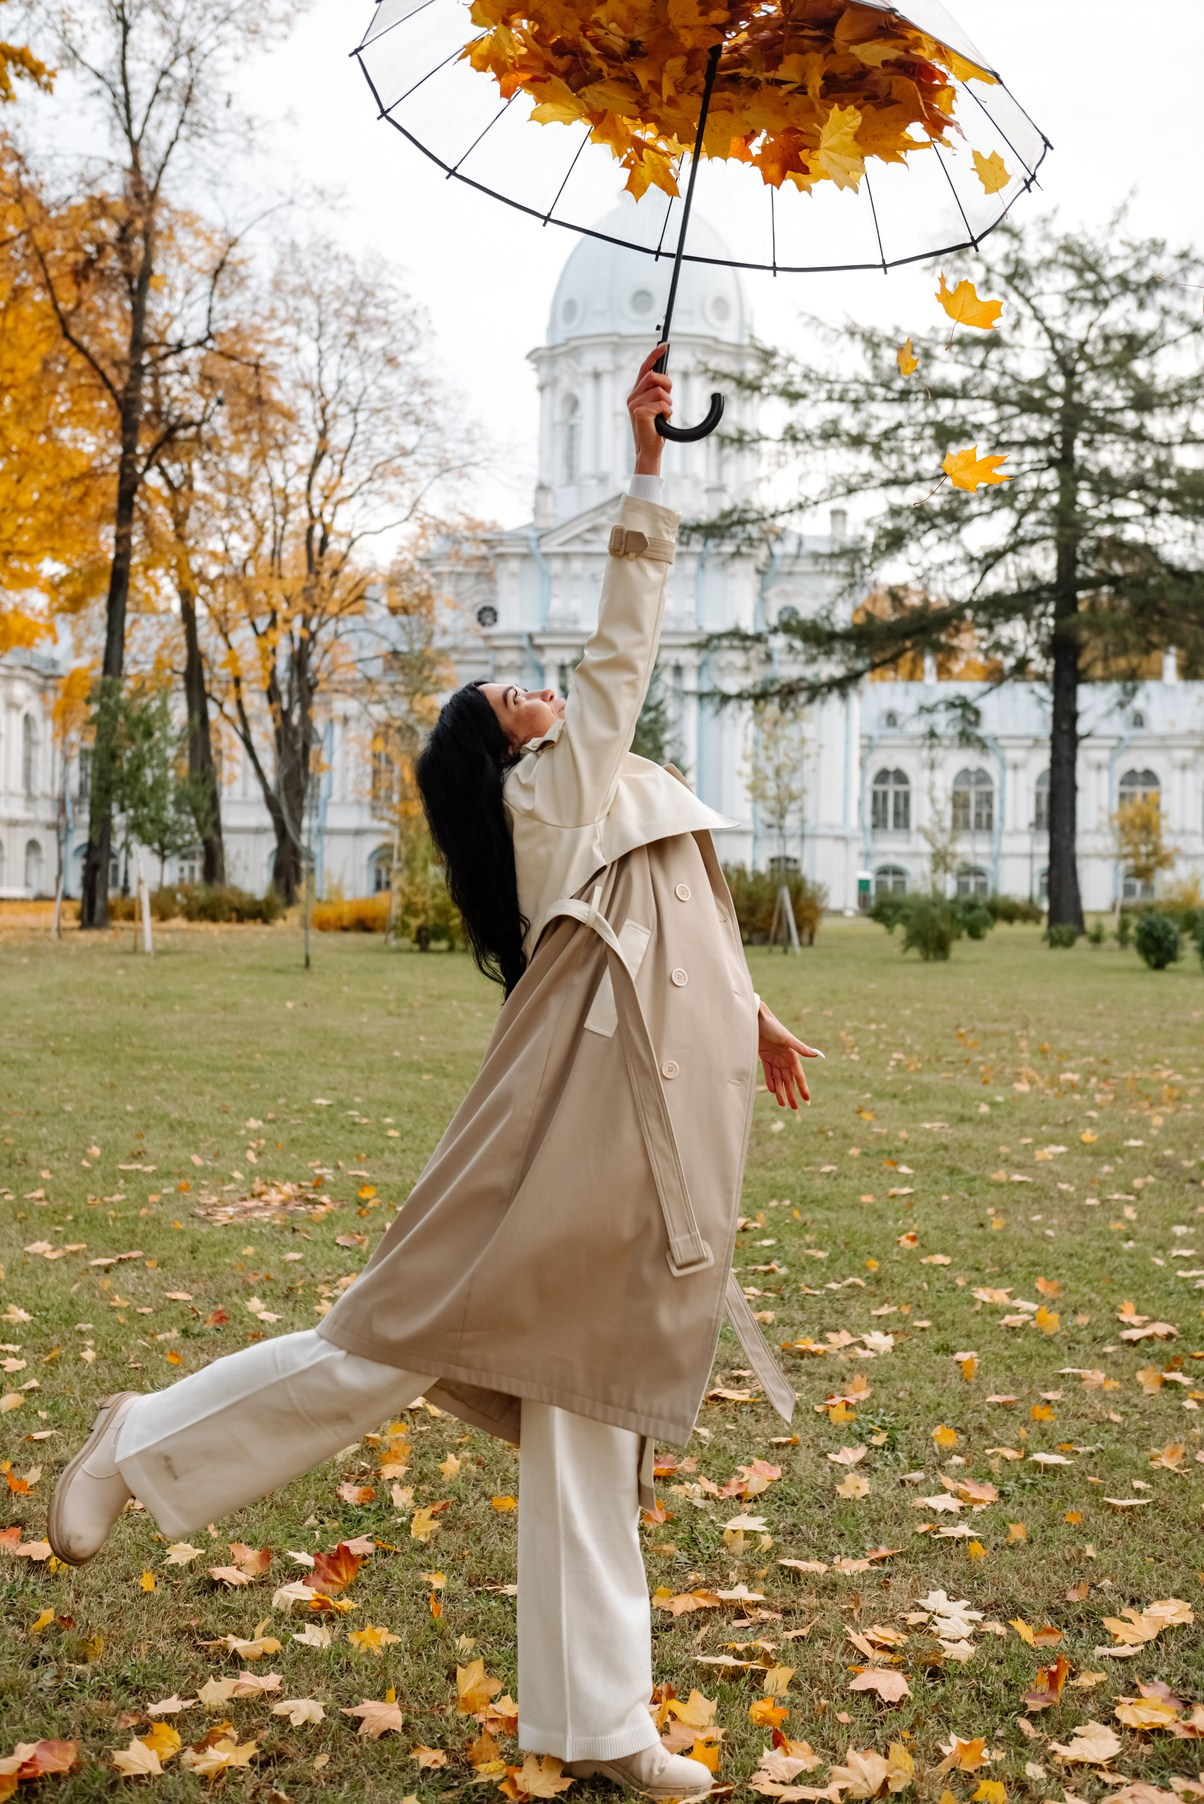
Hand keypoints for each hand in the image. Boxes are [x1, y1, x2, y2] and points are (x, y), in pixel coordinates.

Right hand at [627, 343, 671, 475]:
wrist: (649, 450)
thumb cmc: (655, 430)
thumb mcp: (658, 406)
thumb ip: (658, 390)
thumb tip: (665, 371)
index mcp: (636, 393)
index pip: (644, 368)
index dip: (654, 355)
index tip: (665, 345)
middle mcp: (632, 396)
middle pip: (653, 376)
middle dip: (667, 384)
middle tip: (669, 399)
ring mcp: (634, 404)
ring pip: (659, 390)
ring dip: (668, 403)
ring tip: (663, 414)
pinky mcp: (639, 413)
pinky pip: (662, 404)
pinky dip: (667, 412)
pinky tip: (662, 421)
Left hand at [757, 1002, 822, 1109]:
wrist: (757, 1018)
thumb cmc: (773, 1026)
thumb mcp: (787, 1038)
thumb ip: (801, 1048)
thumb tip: (817, 1055)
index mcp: (792, 1056)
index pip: (798, 1076)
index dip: (803, 1088)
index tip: (807, 1100)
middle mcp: (784, 1058)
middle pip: (789, 1080)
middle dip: (792, 1094)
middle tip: (794, 1109)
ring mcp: (774, 1058)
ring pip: (778, 1079)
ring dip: (781, 1091)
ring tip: (783, 1105)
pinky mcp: (764, 1056)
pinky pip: (769, 1072)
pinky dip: (771, 1082)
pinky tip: (773, 1091)